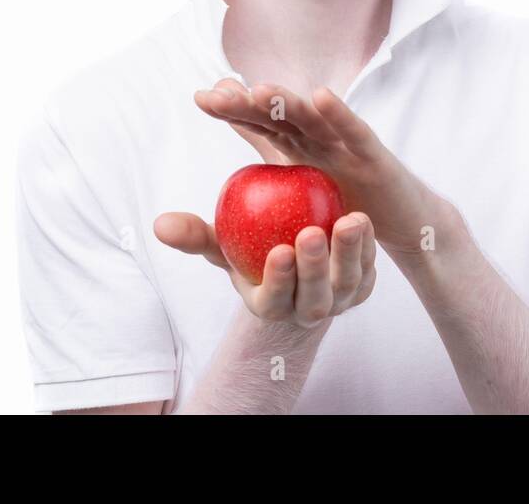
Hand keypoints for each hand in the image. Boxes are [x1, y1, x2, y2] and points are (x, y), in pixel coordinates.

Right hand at [153, 209, 376, 327]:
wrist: (294, 262)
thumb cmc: (250, 251)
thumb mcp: (224, 243)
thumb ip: (196, 236)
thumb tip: (160, 224)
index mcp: (270, 305)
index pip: (275, 298)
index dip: (279, 278)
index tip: (280, 251)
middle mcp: (306, 310)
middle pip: (314, 297)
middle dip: (315, 268)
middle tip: (313, 232)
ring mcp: (338, 301)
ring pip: (347, 284)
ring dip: (349, 254)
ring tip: (349, 220)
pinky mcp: (362, 287)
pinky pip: (368, 269)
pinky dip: (368, 247)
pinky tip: (363, 219)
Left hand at [192, 79, 455, 256]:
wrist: (404, 224)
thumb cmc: (351, 207)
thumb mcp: (303, 194)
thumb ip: (269, 168)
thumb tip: (229, 165)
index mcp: (299, 146)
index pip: (260, 124)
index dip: (232, 110)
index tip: (201, 98)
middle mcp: (319, 137)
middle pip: (278, 115)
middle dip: (248, 102)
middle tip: (216, 94)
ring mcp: (346, 142)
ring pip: (311, 118)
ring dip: (286, 101)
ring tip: (259, 91)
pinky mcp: (374, 154)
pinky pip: (354, 132)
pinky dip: (339, 113)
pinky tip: (321, 96)